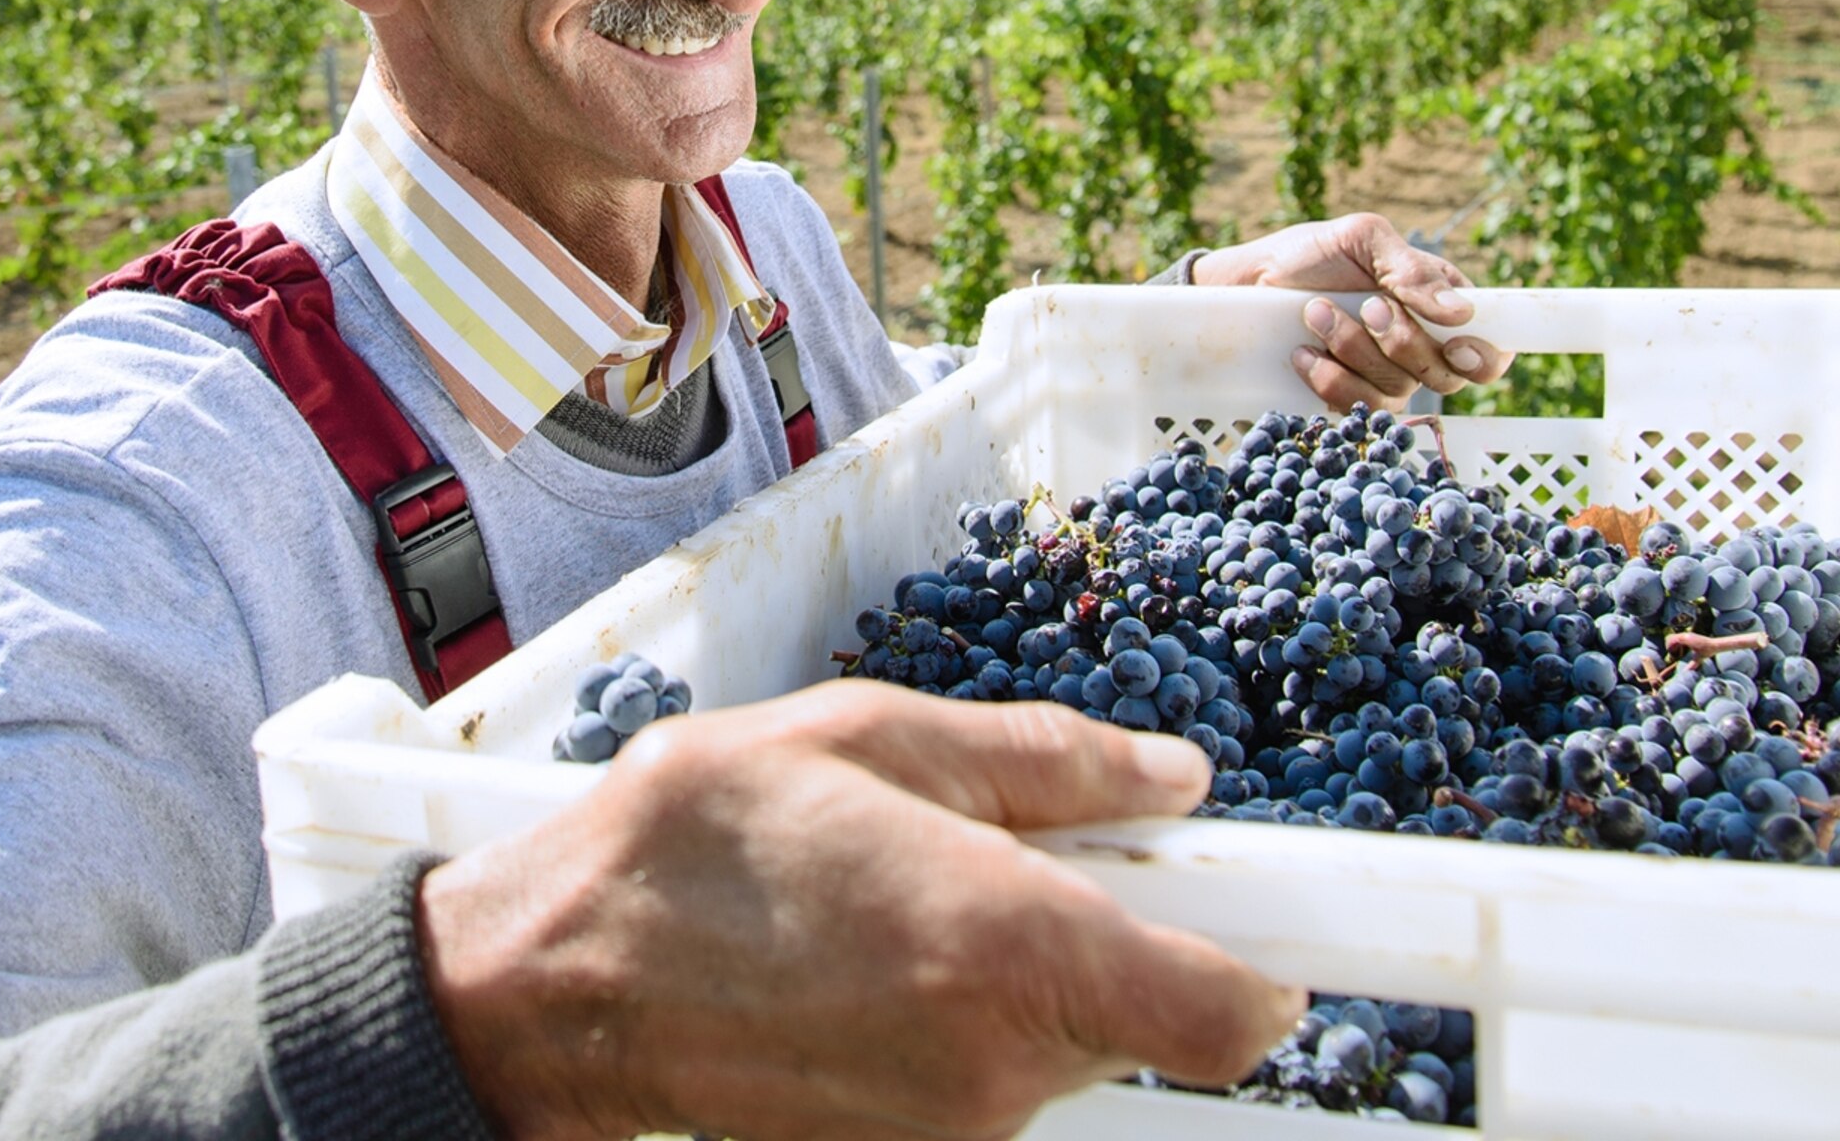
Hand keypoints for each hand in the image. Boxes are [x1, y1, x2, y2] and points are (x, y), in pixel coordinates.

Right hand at [418, 682, 1305, 1140]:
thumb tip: (1172, 776)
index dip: (1271, 954)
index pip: (1233, 1009)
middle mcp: (1001, 1063)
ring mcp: (954, 1129)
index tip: (1286, 904)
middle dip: (1113, 928)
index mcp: (1011, 943)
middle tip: (1019, 846)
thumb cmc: (694, 844)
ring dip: (1025, 974)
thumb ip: (1046, 762)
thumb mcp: (873, 738)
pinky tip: (864, 957)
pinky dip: (964, 1019)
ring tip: (899, 893)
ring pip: (1065, 1042)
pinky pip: (989, 1076)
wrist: (554, 983)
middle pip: (1147, 1008)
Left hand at [1191, 211, 1512, 409]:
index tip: (1459, 345)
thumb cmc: (1314, 253)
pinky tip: (1303, 352)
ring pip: (1398, 389)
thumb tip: (1460, 311)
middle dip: (1402, 341)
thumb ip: (1412, 269)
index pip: (1489, 348)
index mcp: (1441, 306)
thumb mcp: (1364, 240)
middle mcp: (1421, 347)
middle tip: (1366, 305)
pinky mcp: (1348, 397)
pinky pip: (1357, 407)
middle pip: (1446, 373)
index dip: (1486, 357)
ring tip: (1315, 311)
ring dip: (1354, 349)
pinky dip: (1329, 378)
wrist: (1250, 280)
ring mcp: (1385, 377)